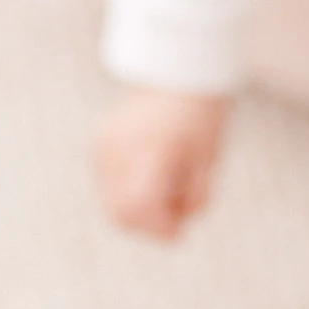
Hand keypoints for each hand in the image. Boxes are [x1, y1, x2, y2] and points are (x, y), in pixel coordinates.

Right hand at [93, 86, 229, 238]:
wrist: (178, 73)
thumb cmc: (202, 119)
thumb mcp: (209, 162)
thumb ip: (195, 199)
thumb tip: (175, 235)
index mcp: (150, 149)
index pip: (141, 206)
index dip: (160, 229)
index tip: (180, 233)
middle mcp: (119, 149)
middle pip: (121, 213)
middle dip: (150, 226)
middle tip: (177, 217)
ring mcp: (104, 147)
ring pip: (112, 206)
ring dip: (141, 213)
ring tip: (170, 188)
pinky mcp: (99, 147)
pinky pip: (110, 188)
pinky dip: (131, 195)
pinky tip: (155, 174)